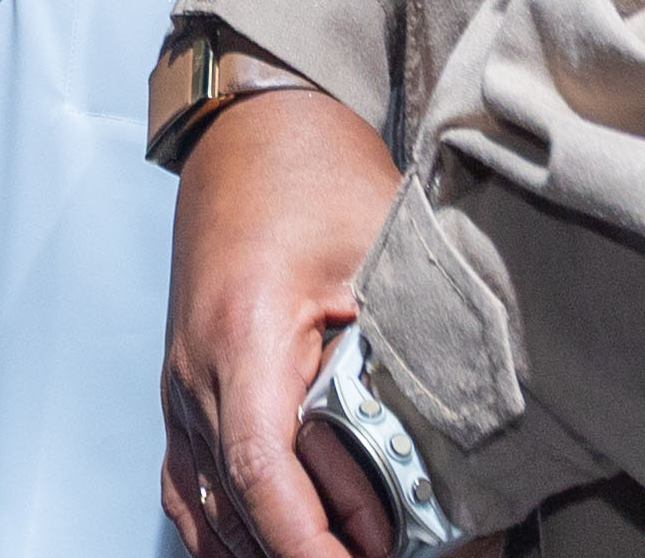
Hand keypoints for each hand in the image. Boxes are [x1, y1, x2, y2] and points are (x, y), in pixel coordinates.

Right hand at [166, 83, 410, 557]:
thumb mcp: (381, 249)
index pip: (264, 471)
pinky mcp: (184, 393)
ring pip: (214, 512)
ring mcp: (182, 388)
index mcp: (242, 336)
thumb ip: (410, 341)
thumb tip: (462, 437)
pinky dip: (232, 534)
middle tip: (394, 557)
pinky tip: (277, 549)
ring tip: (354, 551)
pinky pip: (193, 491)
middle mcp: (197, 374)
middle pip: (243, 507)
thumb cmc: (309, 172)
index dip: (310, 544)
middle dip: (312, 553)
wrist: (247, 129)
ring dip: (275, 546)